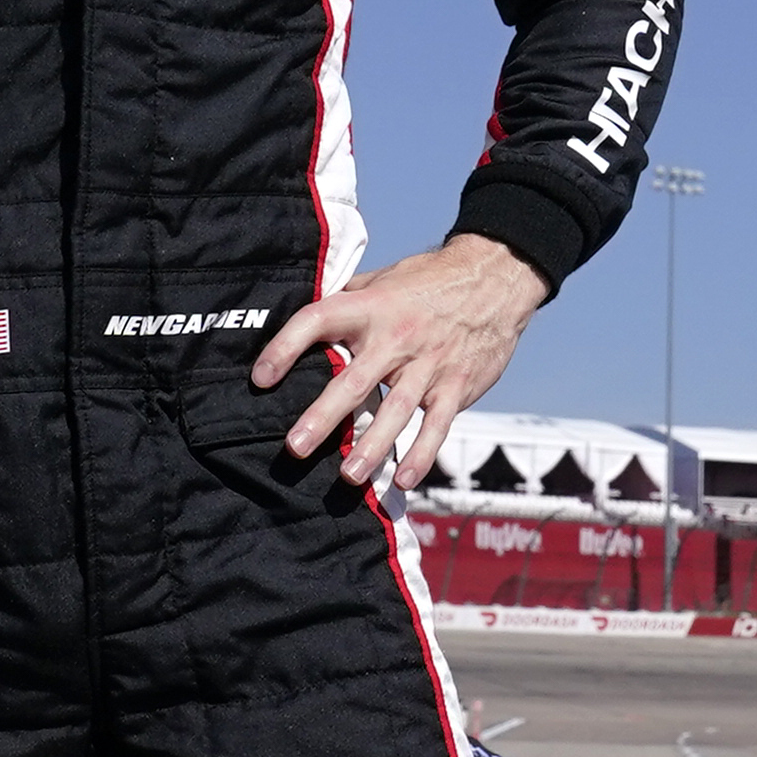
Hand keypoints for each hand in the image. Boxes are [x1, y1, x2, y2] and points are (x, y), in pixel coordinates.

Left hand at [250, 234, 545, 489]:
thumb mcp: (381, 281)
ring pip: (397, 410)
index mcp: (370, 308)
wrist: (495, 277)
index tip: (260, 377)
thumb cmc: (427, 281)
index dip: (286, 346)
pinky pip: (438, 425)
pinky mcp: (457, 385)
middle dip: (323, 416)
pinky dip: (423, 453)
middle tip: (295, 447)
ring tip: (348, 477)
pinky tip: (404, 479)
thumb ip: (345, 302)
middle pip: (354, 381)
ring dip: (373, 447)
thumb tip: (302, 326)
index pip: (318, 321)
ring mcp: (429, 364)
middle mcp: (397, 337)